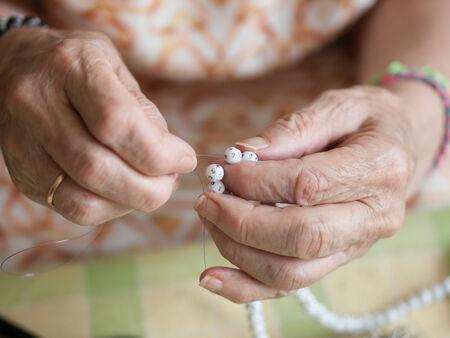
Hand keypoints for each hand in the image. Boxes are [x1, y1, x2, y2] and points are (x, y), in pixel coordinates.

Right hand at [0, 28, 195, 224]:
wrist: (17, 65)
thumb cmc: (80, 67)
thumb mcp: (116, 69)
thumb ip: (144, 113)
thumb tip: (172, 159)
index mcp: (70, 66)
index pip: (116, 122)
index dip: (158, 152)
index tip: (184, 159)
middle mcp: (36, 103)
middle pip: (97, 168)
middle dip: (149, 188)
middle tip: (171, 181)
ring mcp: (21, 143)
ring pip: (82, 197)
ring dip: (130, 203)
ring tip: (152, 188)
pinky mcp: (22, 174)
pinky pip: (71, 209)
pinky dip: (109, 209)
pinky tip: (124, 194)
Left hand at [195, 85, 441, 302]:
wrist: (400, 146)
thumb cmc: (368, 120)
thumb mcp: (339, 105)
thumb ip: (294, 129)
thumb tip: (243, 153)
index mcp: (380, 168)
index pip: (308, 185)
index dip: (257, 180)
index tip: (225, 168)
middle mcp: (375, 216)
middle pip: (301, 237)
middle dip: (242, 222)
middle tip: (208, 200)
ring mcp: (356, 245)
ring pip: (292, 271)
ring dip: (238, 250)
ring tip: (209, 219)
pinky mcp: (336, 259)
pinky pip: (290, 285)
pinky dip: (247, 287)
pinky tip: (213, 277)